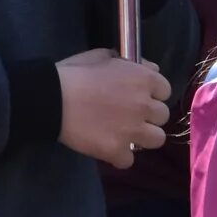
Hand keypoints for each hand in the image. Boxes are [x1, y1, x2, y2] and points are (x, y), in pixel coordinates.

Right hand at [56, 50, 169, 167]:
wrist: (51, 99)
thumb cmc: (74, 73)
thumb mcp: (101, 56)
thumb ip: (129, 63)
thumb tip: (149, 68)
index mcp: (142, 79)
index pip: (165, 90)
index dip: (152, 93)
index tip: (138, 94)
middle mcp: (144, 105)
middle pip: (162, 116)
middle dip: (147, 115)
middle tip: (128, 114)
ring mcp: (133, 130)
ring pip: (157, 140)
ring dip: (141, 137)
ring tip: (123, 133)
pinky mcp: (118, 151)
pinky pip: (129, 160)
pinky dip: (119, 155)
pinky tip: (107, 147)